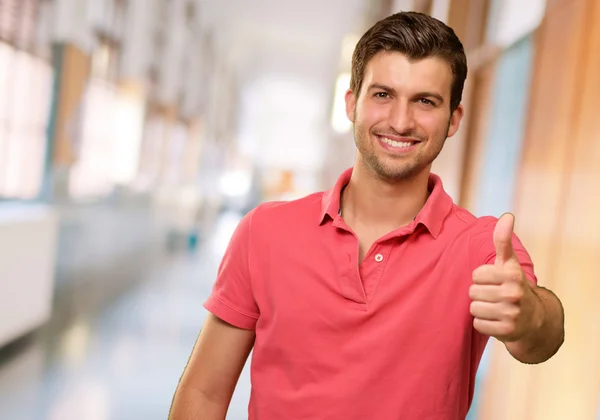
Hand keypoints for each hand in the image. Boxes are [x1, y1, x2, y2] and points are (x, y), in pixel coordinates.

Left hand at [469, 213, 541, 341]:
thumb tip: (507, 215)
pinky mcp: (507, 331)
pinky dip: (483, 323)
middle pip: (473, 292)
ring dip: (480, 309)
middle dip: (480, 294)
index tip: (494, 281)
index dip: (481, 278)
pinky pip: (478, 324)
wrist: (533, 319)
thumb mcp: (509, 263)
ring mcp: (512, 314)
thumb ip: (503, 240)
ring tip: (494, 307)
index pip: (475, 275)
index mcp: (513, 274)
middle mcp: (514, 294)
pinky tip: (496, 320)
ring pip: (474, 308)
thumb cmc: (513, 285)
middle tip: (494, 296)